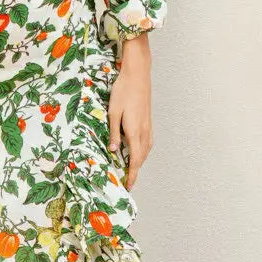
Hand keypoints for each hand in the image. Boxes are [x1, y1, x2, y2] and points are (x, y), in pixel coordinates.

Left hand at [107, 34, 152, 191]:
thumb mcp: (113, 112)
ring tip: (131, 170)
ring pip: (146, 150)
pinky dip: (143, 151)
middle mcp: (144, 132)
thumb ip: (113, 133)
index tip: (129, 186)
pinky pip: (148, 142)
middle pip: (141, 158)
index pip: (134, 160)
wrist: (138, 74)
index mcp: (134, 132)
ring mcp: (149, 126)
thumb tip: (113, 151)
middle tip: (127, 182)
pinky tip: (138, 151)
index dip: (132, 175)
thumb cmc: (122, 91)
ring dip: (139, 162)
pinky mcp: (149, 120)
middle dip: (135, 171)